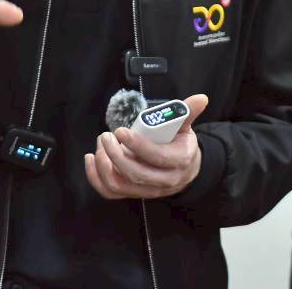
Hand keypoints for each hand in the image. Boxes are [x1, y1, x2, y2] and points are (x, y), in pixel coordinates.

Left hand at [85, 94, 208, 199]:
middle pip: (135, 174)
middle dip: (115, 155)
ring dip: (104, 165)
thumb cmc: (180, 144)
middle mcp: (164, 181)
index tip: (121, 131)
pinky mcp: (133, 194)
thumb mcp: (186, 127)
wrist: (185, 169)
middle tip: (106, 136)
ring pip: (120, 185)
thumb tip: (201, 98)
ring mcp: (147, 191)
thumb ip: (188, 112)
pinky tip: (91, 159)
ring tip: (101, 144)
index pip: (156, 157)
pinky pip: (111, 192)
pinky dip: (96, 178)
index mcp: (179, 161)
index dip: (137, 145)